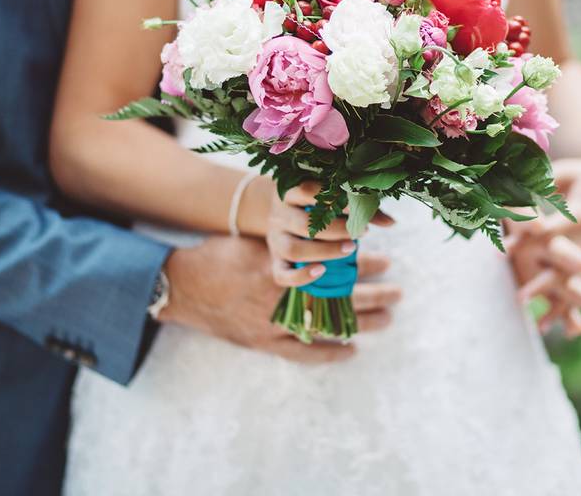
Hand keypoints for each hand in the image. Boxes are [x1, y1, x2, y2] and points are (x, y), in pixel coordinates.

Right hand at [159, 235, 398, 362]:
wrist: (182, 286)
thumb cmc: (219, 255)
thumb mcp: (257, 239)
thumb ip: (289, 240)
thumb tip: (324, 227)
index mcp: (285, 266)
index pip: (336, 266)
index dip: (362, 265)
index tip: (384, 260)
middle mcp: (285, 296)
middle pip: (341, 297)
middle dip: (372, 294)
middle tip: (398, 291)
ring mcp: (276, 323)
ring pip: (329, 326)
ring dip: (361, 322)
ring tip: (388, 317)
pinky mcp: (265, 342)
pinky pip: (303, 353)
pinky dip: (328, 353)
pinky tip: (350, 351)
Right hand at [265, 182, 394, 288]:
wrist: (277, 211)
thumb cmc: (313, 203)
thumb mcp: (330, 198)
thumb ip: (360, 208)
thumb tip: (392, 223)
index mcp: (291, 192)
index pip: (307, 190)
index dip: (333, 198)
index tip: (357, 205)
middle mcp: (280, 215)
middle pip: (303, 224)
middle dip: (336, 229)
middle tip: (362, 231)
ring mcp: (275, 239)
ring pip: (294, 249)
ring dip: (325, 251)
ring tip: (352, 248)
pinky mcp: (275, 261)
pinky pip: (282, 275)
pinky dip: (301, 276)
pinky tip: (323, 271)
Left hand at [505, 153, 580, 336]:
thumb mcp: (565, 172)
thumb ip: (542, 183)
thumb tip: (511, 191)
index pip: (551, 231)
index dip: (528, 241)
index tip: (505, 251)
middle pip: (562, 265)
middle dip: (543, 282)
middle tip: (520, 298)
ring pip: (571, 282)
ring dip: (554, 302)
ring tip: (536, 323)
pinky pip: (575, 288)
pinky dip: (565, 309)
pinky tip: (546, 327)